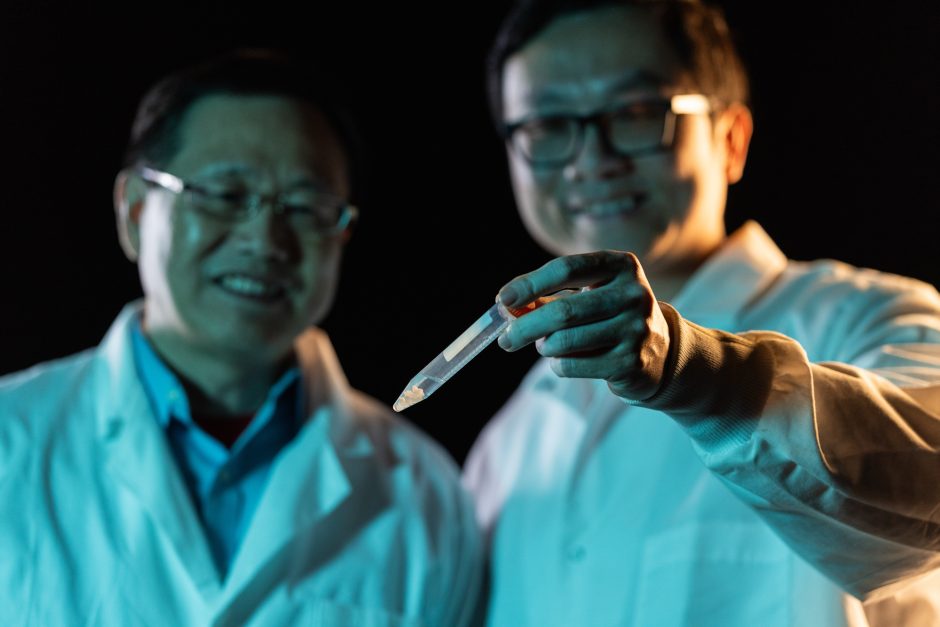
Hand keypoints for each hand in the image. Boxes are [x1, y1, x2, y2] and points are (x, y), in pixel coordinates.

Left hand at [497, 251, 670, 400]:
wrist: (661, 352)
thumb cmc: (611, 316)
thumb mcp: (590, 294)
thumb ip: (550, 296)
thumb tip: (507, 305)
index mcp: (622, 266)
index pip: (567, 269)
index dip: (530, 284)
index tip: (503, 299)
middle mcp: (634, 294)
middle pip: (563, 310)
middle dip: (525, 327)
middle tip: (505, 339)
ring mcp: (636, 329)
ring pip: (565, 341)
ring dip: (543, 347)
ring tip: (545, 346)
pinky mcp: (631, 362)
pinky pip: (573, 365)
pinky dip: (558, 364)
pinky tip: (564, 360)